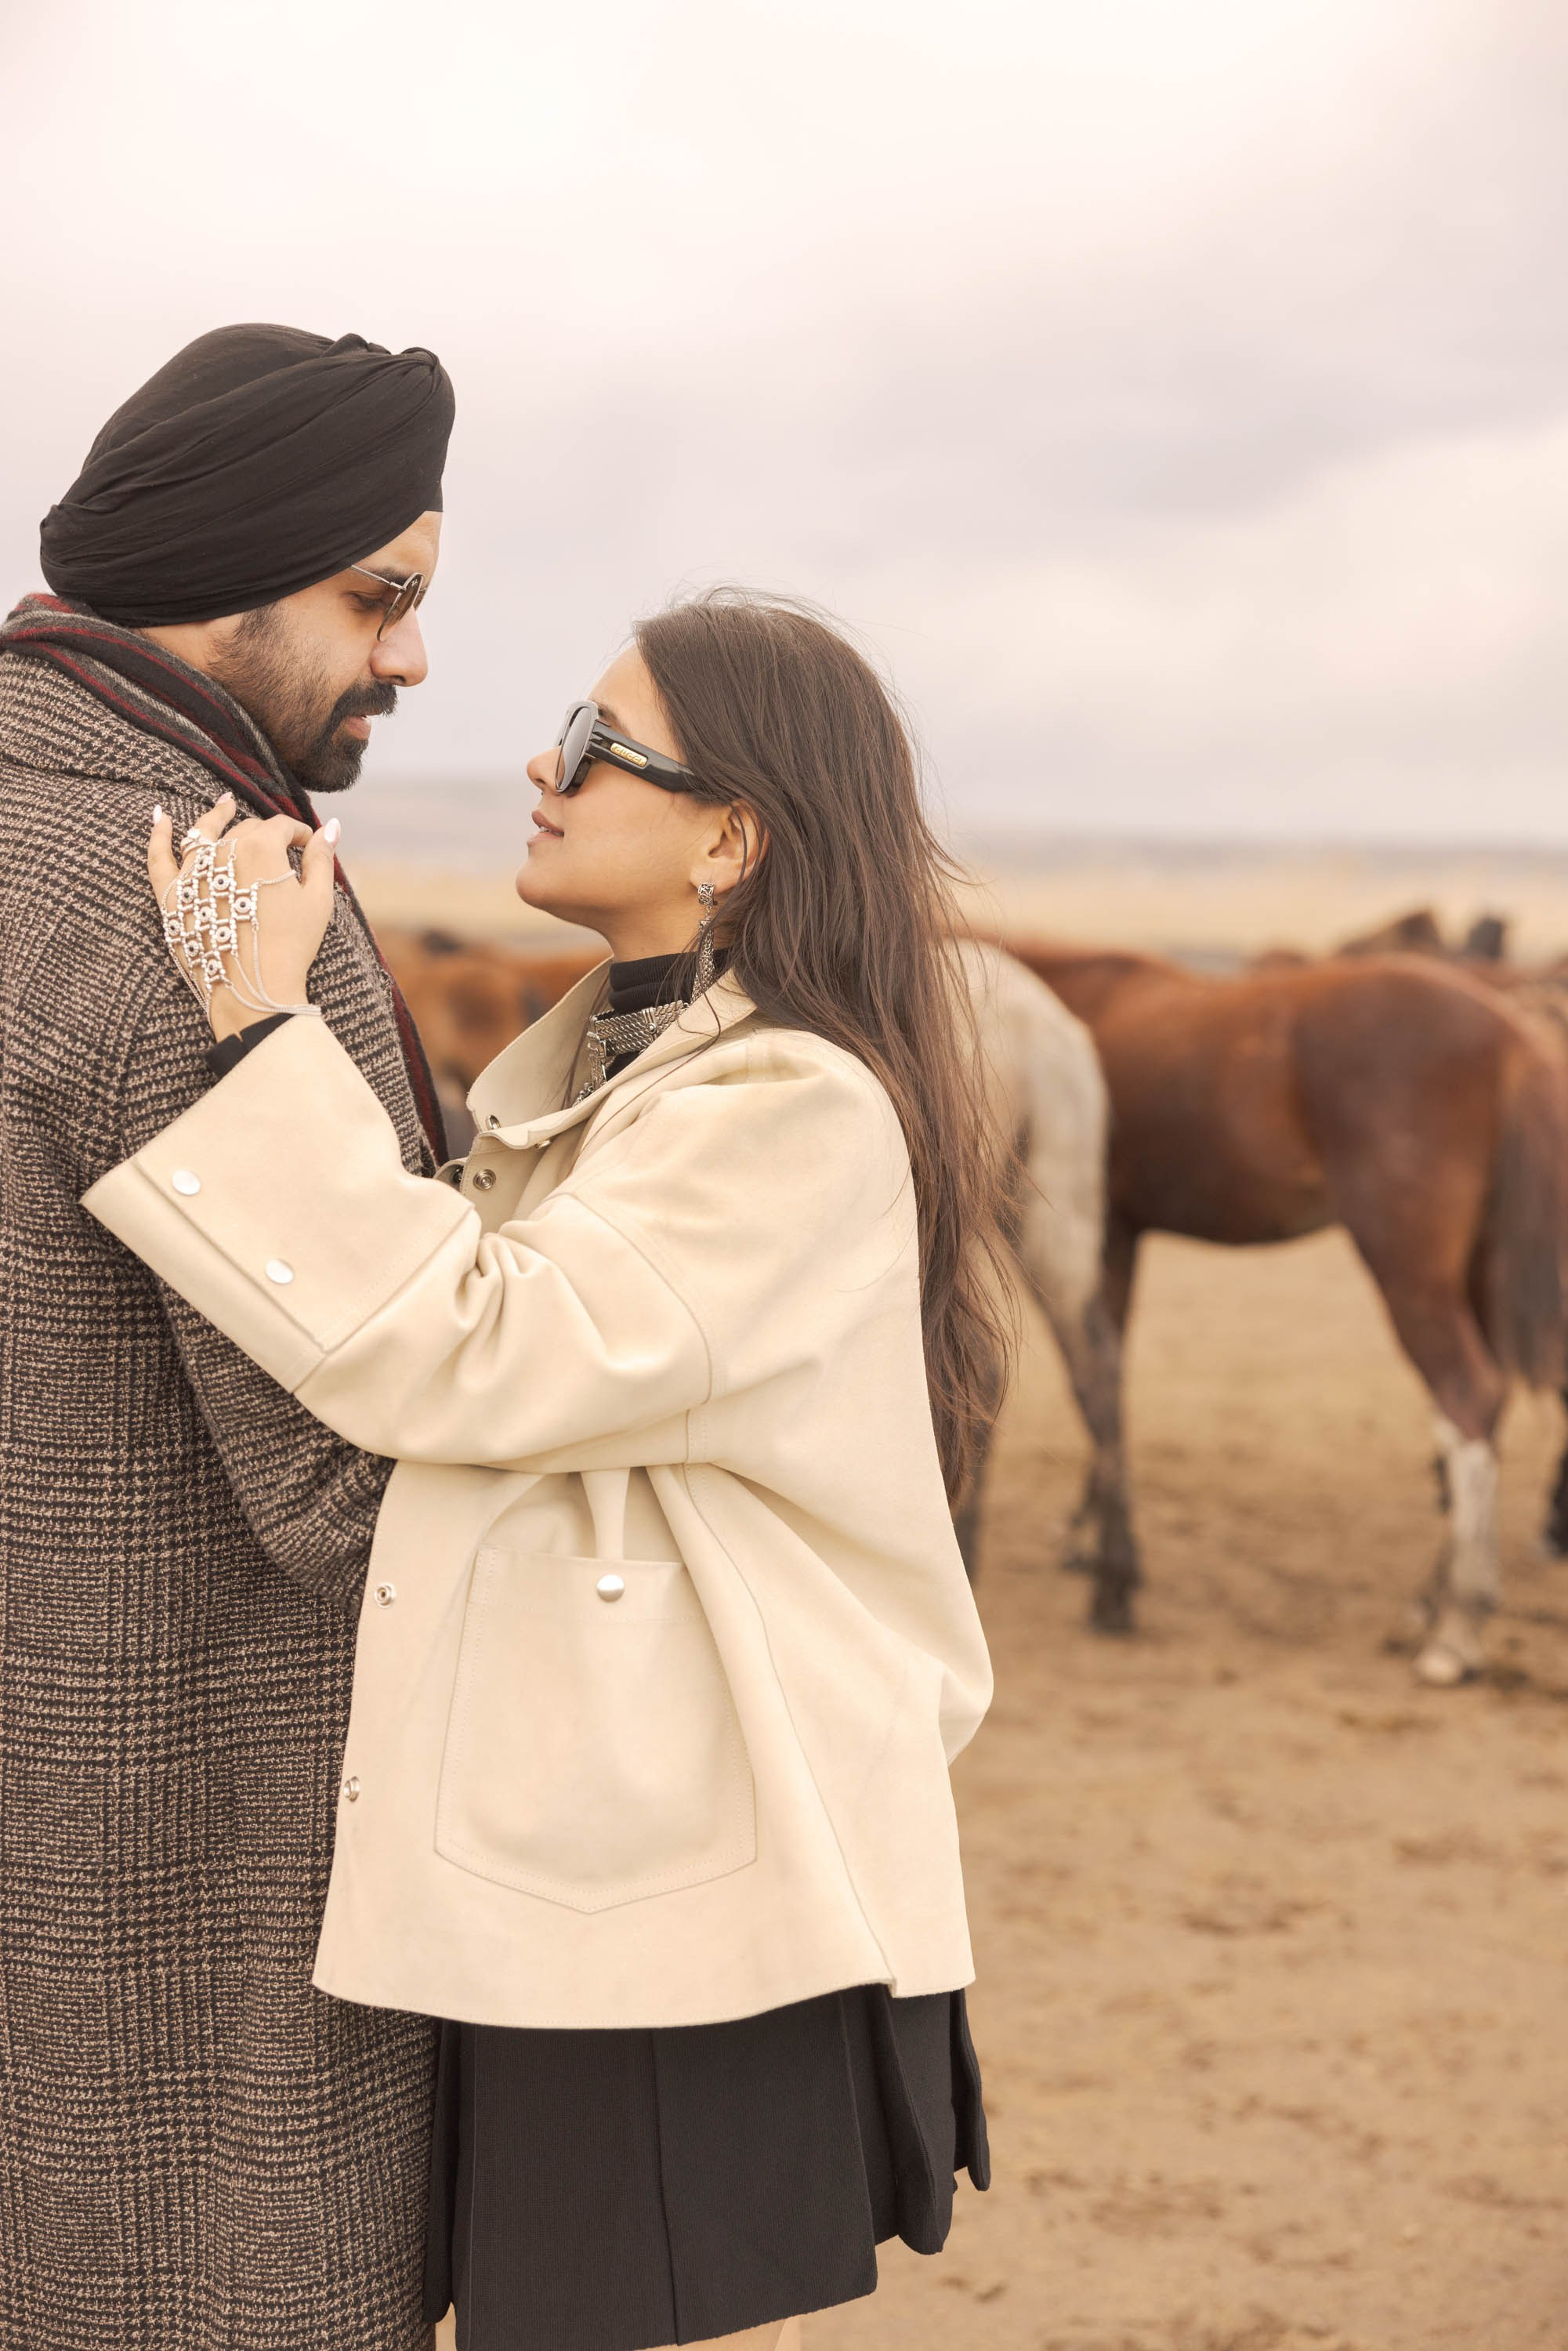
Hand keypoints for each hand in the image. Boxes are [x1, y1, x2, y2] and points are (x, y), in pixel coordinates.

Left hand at [149, 795, 338, 1040]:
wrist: (254, 990)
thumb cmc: (292, 946)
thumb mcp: (317, 901)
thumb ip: (322, 858)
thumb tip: (330, 826)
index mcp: (261, 848)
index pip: (281, 827)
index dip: (299, 834)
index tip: (309, 847)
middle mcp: (222, 851)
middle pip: (245, 830)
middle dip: (266, 834)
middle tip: (281, 849)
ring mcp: (192, 873)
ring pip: (204, 833)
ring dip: (216, 815)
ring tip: (225, 802)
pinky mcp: (172, 896)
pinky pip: (158, 857)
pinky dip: (158, 835)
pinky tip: (160, 817)